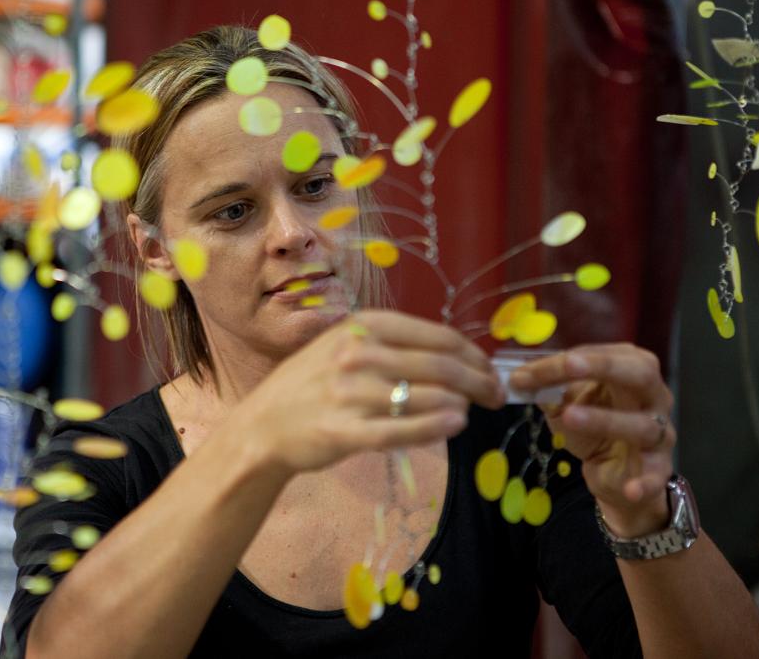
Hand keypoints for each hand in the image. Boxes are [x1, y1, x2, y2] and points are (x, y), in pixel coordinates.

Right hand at [230, 309, 505, 475]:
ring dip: (462, 403)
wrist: (262, 426)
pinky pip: (401, 429)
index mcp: (362, 326)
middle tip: (496, 396)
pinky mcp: (344, 431)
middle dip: (478, 381)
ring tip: (474, 410)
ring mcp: (349, 394)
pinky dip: (434, 426)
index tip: (490, 368)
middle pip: (439, 366)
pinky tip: (456, 424)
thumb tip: (455, 356)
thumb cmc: (310, 384)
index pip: (436, 336)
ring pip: (425, 396)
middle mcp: (357, 354)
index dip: (473, 354)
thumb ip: (392, 345)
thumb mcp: (344, 344)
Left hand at [510, 343, 674, 536]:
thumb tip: (519, 377)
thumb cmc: (592, 427)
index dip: (565, 360)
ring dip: (605, 419)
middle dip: (603, 366)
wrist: (614, 474)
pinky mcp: (659, 469)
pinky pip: (656, 474)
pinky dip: (646, 483)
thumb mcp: (566, 404)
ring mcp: (660, 433)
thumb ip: (547, 389)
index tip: (527, 370)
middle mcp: (654, 397)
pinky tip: (631, 490)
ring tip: (569, 417)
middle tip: (567, 365)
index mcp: (631, 370)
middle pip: (640, 373)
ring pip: (642, 424)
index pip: (603, 355)